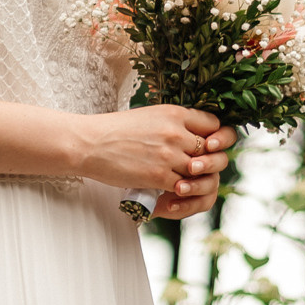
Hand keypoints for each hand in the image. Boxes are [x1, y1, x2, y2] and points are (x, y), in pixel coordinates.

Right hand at [77, 104, 233, 201]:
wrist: (89, 144)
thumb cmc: (116, 130)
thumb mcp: (150, 116)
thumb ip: (175, 124)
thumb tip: (194, 137)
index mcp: (175, 113)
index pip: (215, 125)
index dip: (215, 138)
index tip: (207, 146)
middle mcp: (176, 132)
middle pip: (212, 150)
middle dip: (209, 161)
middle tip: (198, 167)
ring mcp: (169, 155)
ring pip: (199, 171)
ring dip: (194, 178)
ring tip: (183, 179)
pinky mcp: (159, 175)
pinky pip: (184, 186)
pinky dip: (181, 191)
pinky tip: (172, 190)